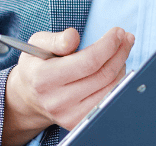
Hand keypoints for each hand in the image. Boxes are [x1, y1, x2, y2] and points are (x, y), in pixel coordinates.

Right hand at [2, 26, 133, 145]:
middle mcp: (56, 100)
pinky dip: (117, 82)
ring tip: (121, 50)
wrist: (29, 96)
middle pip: (103, 75)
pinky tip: (115, 68)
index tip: (118, 32)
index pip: (88, 61)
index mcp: (44, 78)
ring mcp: (68, 115)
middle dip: (120, 52)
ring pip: (110, 89)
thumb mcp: (37, 44)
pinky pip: (108, 101)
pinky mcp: (78, 122)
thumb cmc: (37, 65)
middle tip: (126, 37)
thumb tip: (73, 37)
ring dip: (122, 66)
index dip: (109, 45)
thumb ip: (55, 39)